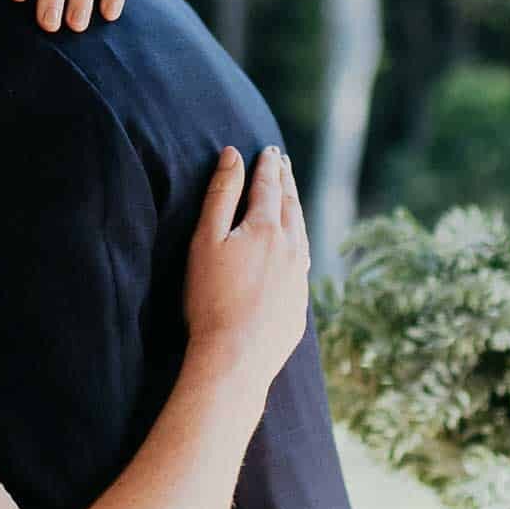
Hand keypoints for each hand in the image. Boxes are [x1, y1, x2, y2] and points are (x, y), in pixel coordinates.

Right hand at [183, 146, 309, 394]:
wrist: (236, 357)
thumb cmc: (210, 299)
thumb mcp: (206, 241)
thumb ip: (221, 195)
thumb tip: (233, 155)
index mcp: (266, 228)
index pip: (268, 187)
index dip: (267, 167)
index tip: (268, 151)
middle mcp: (291, 247)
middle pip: (290, 205)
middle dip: (285, 181)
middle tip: (282, 163)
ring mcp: (299, 276)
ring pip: (301, 231)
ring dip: (295, 208)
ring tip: (290, 195)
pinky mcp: (299, 302)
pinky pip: (303, 259)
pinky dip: (299, 240)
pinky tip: (295, 244)